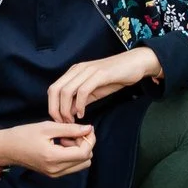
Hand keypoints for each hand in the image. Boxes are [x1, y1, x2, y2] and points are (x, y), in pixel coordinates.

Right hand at [0, 120, 95, 176]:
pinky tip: (61, 144)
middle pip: (86, 160)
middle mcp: (56, 170)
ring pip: (81, 164)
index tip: (85, 128)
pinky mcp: (53, 174)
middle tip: (73, 132)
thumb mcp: (47, 127)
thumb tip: (89, 129)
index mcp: (54, 158)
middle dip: (85, 144)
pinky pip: (72, 166)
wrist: (7, 148)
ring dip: (79, 150)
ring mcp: (54, 174)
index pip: (84, 153)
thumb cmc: (24, 135)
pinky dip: (72, 155)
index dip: (90, 139)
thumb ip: (70, 128)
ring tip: (65, 138)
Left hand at [45, 46, 162, 122]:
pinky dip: (80, 105)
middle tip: (64, 123)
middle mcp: (78, 69)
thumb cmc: (115, 77)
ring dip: (66, 110)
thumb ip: (80, 100)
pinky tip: (83, 114)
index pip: (53, 89)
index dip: (52, 107)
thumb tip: (68, 113)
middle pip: (55, 90)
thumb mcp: (94, 90)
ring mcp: (88, 70)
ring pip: (66, 91)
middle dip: (55, 110)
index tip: (60, 121)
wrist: (135, 63)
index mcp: (74, 71)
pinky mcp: (99, 74)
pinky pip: (83, 91)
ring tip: (73, 120)